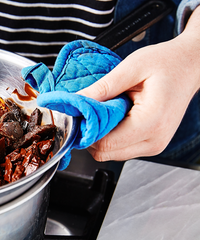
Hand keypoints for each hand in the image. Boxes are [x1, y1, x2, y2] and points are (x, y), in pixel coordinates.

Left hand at [77, 8, 199, 161]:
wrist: (190, 65)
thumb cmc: (167, 63)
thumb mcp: (131, 67)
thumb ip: (102, 88)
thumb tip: (76, 102)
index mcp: (151, 123)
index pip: (104, 143)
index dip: (86, 130)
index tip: (79, 114)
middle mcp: (154, 141)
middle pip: (104, 152)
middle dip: (90, 133)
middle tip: (90, 110)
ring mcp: (153, 145)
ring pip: (109, 153)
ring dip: (100, 135)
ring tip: (108, 110)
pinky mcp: (150, 144)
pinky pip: (119, 148)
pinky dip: (110, 135)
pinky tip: (116, 116)